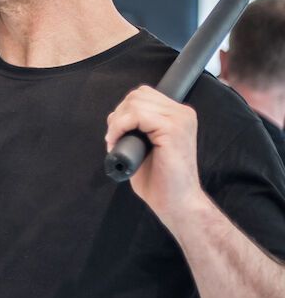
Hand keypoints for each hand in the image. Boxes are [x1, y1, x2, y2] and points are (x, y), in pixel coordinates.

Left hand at [105, 85, 206, 226]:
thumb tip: (116, 116)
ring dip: (117, 122)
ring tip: (116, 142)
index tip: (116, 134)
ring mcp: (180, 119)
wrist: (176, 201)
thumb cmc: (160, 179)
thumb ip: (136, 127)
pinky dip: (119, 127)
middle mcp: (182, 113)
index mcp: (178, 115)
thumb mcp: (146, 145)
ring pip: (135, 103)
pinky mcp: (172, 129)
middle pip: (137, 95)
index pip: (143, 95)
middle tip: (114, 138)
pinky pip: (136, 115)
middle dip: (119, 115)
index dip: (124, 112)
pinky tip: (116, 142)